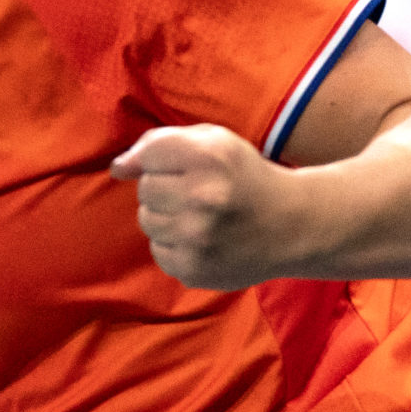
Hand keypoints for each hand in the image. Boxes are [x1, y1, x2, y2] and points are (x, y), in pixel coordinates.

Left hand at [110, 124, 305, 289]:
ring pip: (148, 221)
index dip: (163, 160)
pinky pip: (158, 251)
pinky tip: (203, 238)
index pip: (148, 154)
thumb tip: (118, 168)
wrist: (292, 225)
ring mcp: (197, 238)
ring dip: (167, 217)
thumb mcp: (213, 142)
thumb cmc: (244, 177)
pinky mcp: (194, 269)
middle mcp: (202, 197)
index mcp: (209, 157)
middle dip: (166, 188)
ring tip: (200, 216)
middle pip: (145, 189)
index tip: (186, 167)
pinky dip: (175, 244)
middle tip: (199, 194)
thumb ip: (160, 144)